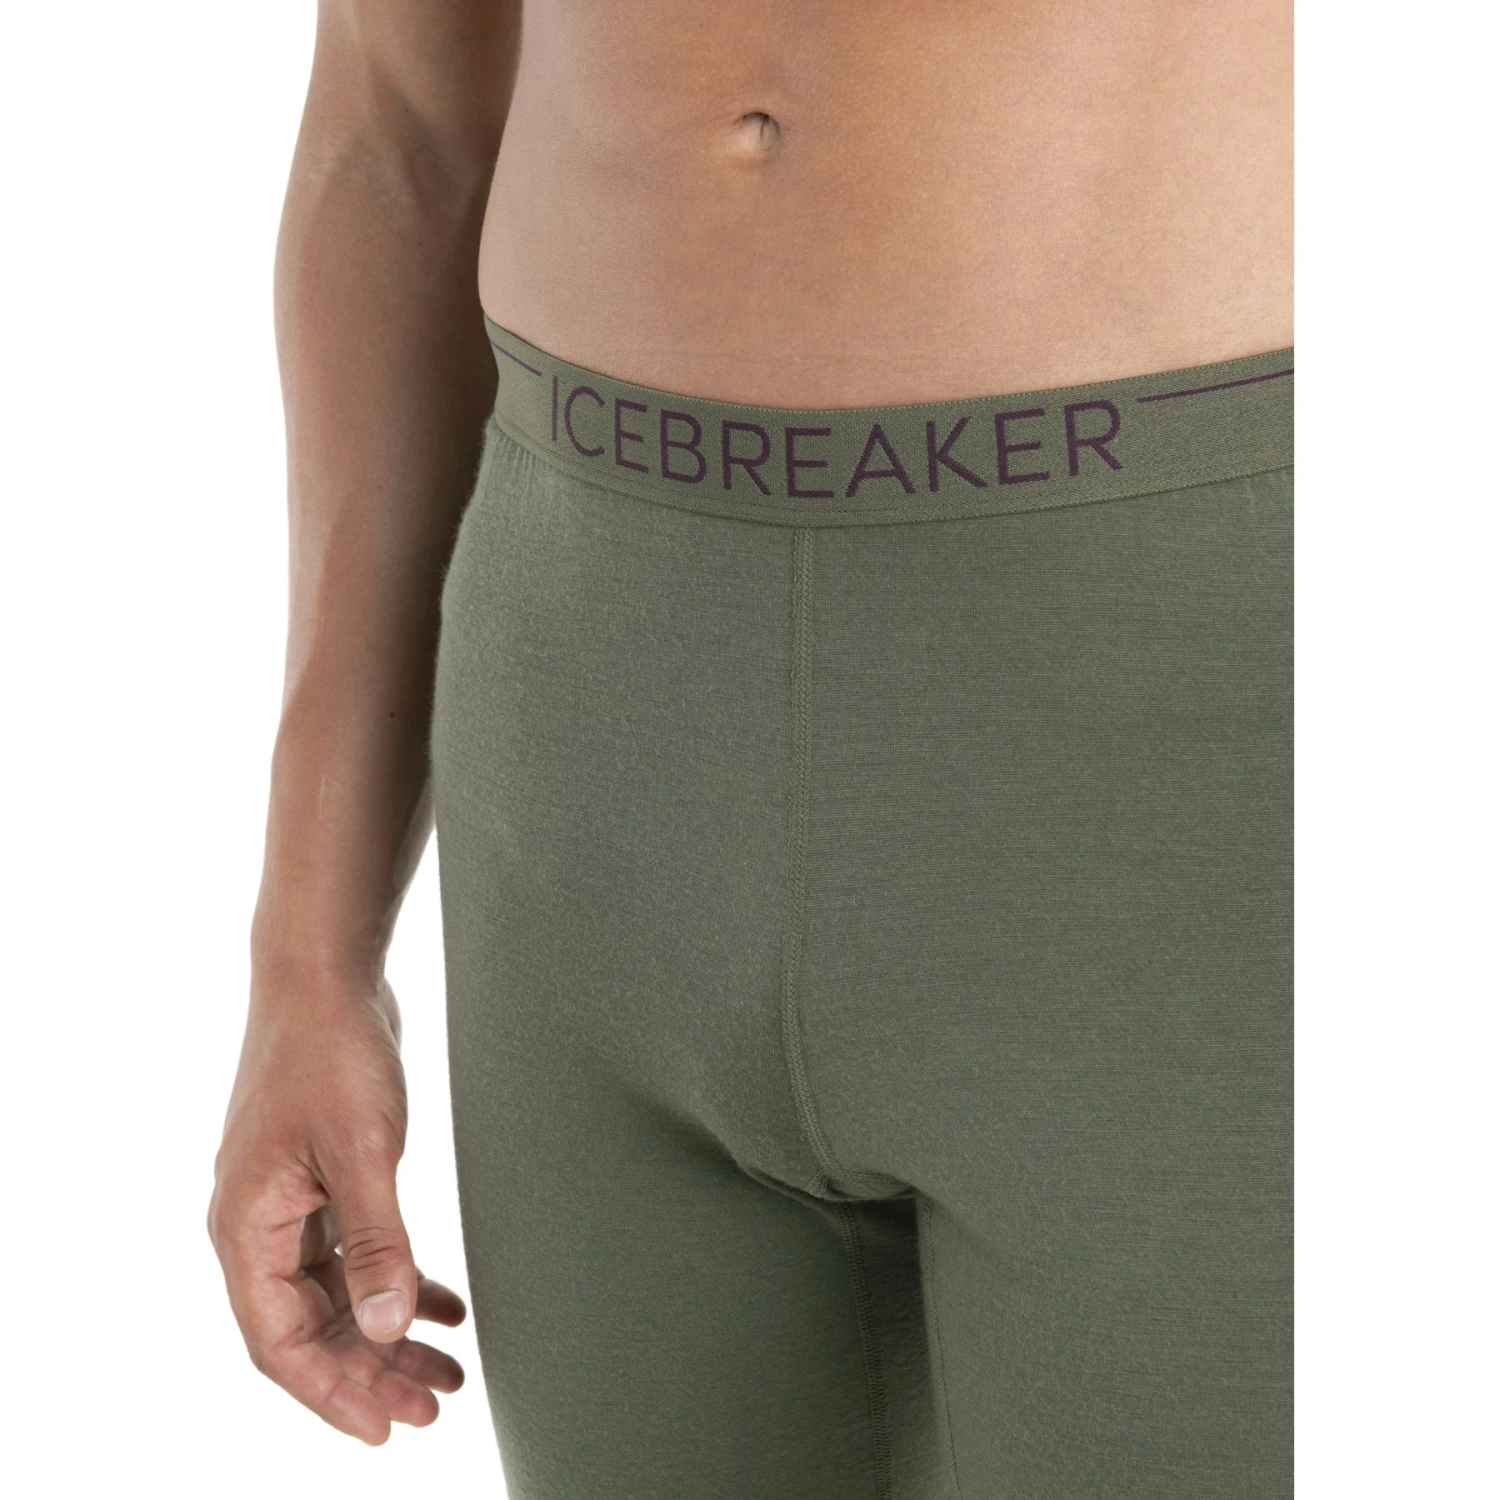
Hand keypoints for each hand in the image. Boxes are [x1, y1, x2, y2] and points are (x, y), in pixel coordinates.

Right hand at [209, 977, 465, 1443]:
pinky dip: (396, 1276)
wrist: (326, 974)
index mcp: (247, 1226)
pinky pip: (352, 1250)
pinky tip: (442, 1300)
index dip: (332, 1392)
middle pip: (310, 1326)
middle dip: (370, 1370)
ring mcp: (288, 1199)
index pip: (280, 1342)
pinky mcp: (321, 1175)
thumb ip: (375, 1241)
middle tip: (433, 1403)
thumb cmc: (332, 1052)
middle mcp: (258, 1222)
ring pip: (335, 1292)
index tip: (386, 1427)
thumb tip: (383, 1326)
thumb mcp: (362, 1151)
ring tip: (446, 1366)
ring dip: (388, 1329)